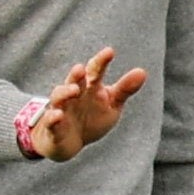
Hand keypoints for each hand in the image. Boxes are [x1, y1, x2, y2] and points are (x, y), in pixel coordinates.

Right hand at [25, 47, 147, 160]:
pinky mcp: (53, 127)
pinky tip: (57, 116)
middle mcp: (74, 94)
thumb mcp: (111, 104)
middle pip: (74, 81)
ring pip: (59, 97)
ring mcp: (62, 109)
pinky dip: (52, 118)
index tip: (109, 52)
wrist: (70, 142)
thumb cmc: (92, 118)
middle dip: (77, 75)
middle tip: (81, 69)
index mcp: (90, 86)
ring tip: (73, 90)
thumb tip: (142, 72)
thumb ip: (124, 89)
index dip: (101, 61)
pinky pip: (50, 121)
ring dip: (64, 92)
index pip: (95, 71)